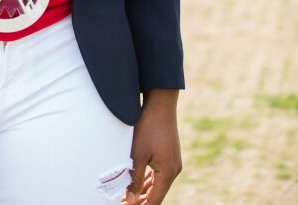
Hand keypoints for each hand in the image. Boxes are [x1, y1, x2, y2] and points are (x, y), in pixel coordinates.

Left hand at [125, 89, 181, 204]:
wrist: (160, 104)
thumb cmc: (149, 127)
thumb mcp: (138, 154)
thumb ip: (134, 179)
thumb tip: (131, 201)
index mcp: (168, 173)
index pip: (155, 200)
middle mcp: (174, 170)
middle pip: (157, 194)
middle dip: (141, 200)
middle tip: (124, 202)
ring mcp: (173, 162)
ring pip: (157, 183)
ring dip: (143, 190)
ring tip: (127, 196)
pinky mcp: (169, 154)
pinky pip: (159, 173)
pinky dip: (148, 179)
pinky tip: (138, 182)